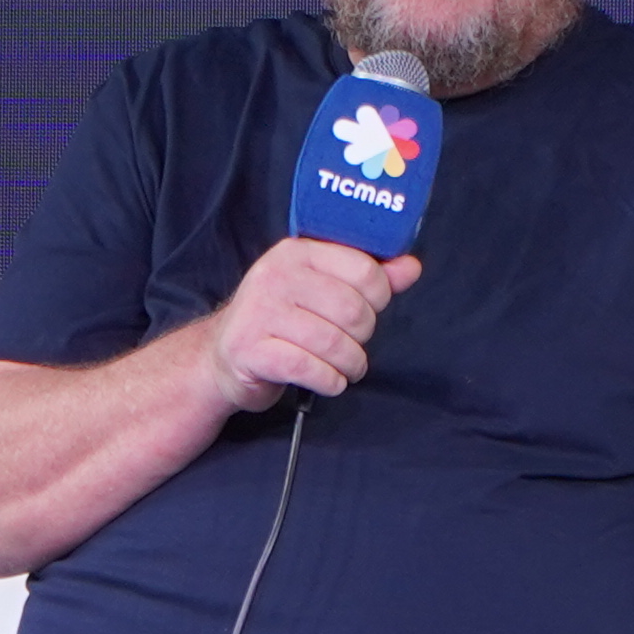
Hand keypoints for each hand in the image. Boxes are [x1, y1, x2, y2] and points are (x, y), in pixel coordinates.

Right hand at [206, 239, 415, 412]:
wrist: (222, 356)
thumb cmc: (281, 321)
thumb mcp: (322, 289)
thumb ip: (368, 278)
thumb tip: (411, 267)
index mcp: (298, 252)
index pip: (364, 270)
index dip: (378, 297)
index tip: (367, 309)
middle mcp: (276, 276)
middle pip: (353, 310)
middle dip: (362, 336)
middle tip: (351, 343)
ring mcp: (259, 312)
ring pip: (334, 344)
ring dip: (350, 364)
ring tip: (344, 367)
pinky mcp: (251, 350)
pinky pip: (310, 369)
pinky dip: (330, 381)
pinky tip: (327, 380)